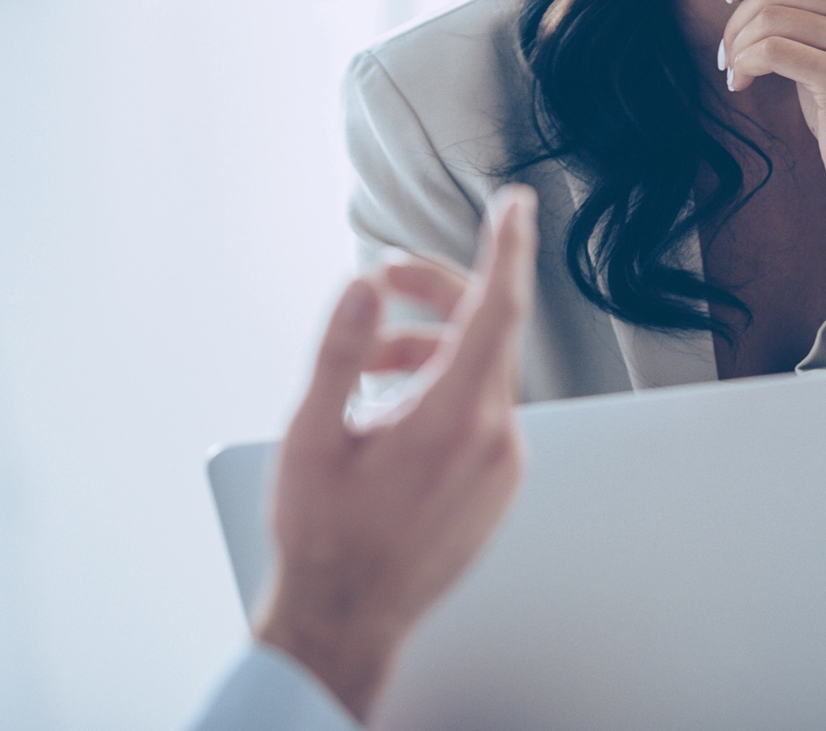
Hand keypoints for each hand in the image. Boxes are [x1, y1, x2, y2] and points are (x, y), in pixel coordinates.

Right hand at [255, 187, 536, 721]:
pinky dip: (441, 389)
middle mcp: (492, 441)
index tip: (515, 204)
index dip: (507, 248)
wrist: (345, 622)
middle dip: (434, 296)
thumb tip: (364, 290)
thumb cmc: (321, 536)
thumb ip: (340, 353)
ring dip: (427, 349)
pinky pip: (480, 411)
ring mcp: (501, 467)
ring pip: (479, 372)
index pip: (498, 311)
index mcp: (451, 421)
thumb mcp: (311, 435)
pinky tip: (386, 409)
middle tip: (382, 278)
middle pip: (485, 334)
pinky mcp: (495, 485)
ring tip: (363, 368)